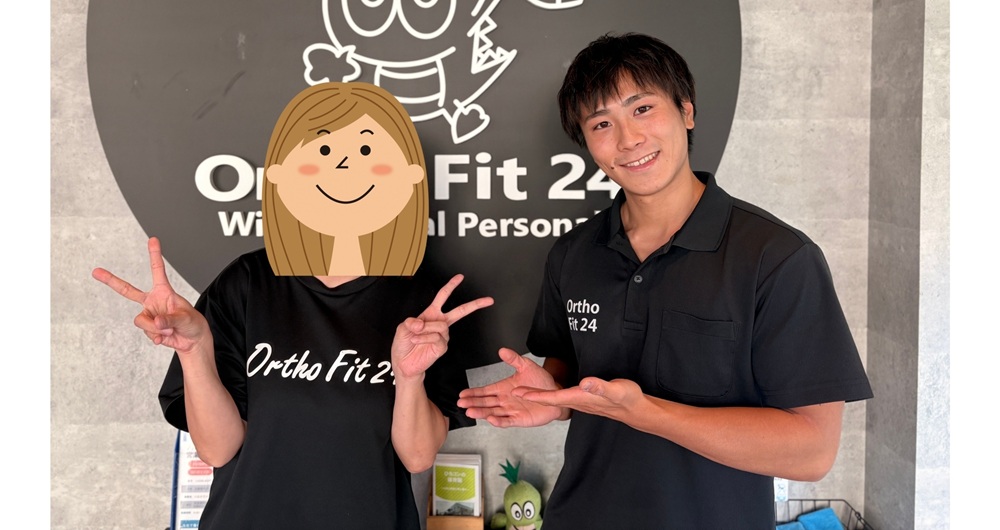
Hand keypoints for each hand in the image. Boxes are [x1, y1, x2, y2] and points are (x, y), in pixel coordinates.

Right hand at [91, 237, 210, 353]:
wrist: (191, 340)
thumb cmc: (192, 323)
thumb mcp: (185, 318)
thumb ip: (170, 319)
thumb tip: (156, 322)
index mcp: (164, 291)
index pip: (158, 270)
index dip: (155, 255)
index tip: (153, 239)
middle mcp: (152, 301)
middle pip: (127, 290)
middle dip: (111, 281)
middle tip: (96, 272)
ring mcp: (148, 314)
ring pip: (141, 320)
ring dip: (156, 328)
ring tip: (170, 330)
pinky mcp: (147, 327)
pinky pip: (146, 331)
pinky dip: (156, 336)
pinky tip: (164, 337)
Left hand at [391, 274, 493, 381]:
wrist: (404, 364)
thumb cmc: (404, 345)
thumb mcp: (402, 328)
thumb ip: (410, 322)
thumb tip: (421, 323)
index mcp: (431, 314)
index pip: (443, 297)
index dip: (451, 286)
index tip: (460, 277)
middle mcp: (440, 323)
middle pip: (460, 311)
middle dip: (475, 304)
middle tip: (488, 300)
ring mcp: (442, 335)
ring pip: (440, 326)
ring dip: (425, 329)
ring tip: (414, 335)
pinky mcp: (442, 347)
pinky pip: (436, 337)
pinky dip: (424, 338)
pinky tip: (417, 340)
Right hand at [457, 347, 565, 427]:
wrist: (555, 394)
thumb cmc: (541, 382)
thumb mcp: (526, 366)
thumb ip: (514, 359)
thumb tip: (502, 350)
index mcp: (503, 388)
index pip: (485, 391)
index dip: (473, 393)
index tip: (462, 394)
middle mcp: (505, 400)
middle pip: (485, 402)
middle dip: (472, 403)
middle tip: (461, 403)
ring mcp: (511, 410)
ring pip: (492, 412)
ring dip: (481, 413)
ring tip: (471, 412)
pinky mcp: (519, 419)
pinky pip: (507, 421)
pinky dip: (498, 421)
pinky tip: (491, 419)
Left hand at [516, 376, 645, 423]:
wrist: (635, 408)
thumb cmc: (627, 398)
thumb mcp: (617, 389)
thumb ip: (601, 386)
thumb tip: (586, 382)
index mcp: (581, 398)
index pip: (554, 397)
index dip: (536, 395)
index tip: (521, 392)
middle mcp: (577, 401)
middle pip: (549, 399)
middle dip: (531, 396)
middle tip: (513, 391)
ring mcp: (580, 402)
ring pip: (554, 400)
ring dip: (538, 396)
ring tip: (522, 392)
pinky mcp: (583, 399)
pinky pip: (562, 399)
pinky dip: (549, 396)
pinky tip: (545, 393)